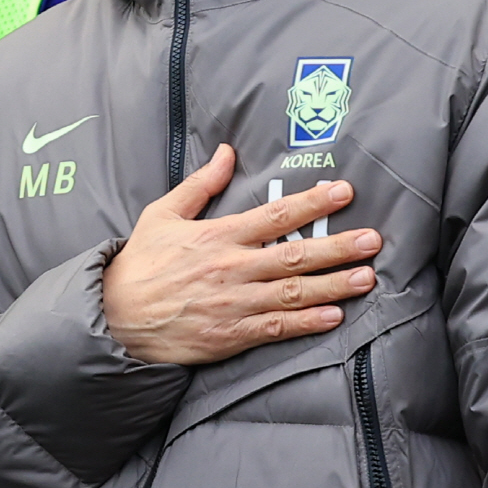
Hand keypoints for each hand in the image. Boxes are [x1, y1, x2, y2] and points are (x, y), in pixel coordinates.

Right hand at [102, 144, 379, 365]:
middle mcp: (232, 268)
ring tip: (366, 277)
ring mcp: (234, 303)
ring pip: (294, 293)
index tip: (343, 192)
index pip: (276, 215)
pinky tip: (335, 317)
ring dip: (334, 285)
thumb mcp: (163, 215)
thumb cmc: (140, 265)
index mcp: (219, 236)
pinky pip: (276, 329)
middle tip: (373, 240)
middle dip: (338, 246)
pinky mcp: (231, 335)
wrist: (115, 318)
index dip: (313, 203)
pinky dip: (307, 324)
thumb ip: (200, 185)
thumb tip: (227, 152)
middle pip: (295, 255)